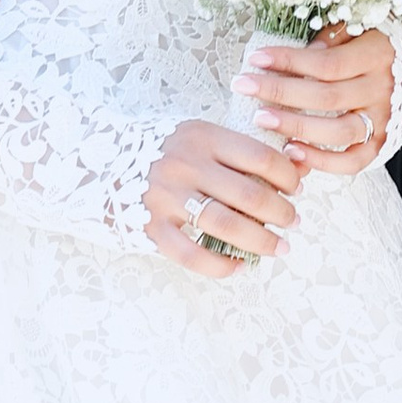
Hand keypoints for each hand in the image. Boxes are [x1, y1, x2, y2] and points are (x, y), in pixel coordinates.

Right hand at [146, 118, 308, 277]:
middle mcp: (185, 165)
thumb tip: (300, 164)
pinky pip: (192, 255)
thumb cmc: (165, 149)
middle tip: (294, 223)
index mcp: (203, 137)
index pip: (261, 157)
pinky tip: (239, 267)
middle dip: (282, 214)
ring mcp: (166, 197)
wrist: (101, 160)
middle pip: (250, 195)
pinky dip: (221, 266)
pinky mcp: (151, 227)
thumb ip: (242, 148)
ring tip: (279, 247)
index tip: (297, 189)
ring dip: (262, 241)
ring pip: (227, 227)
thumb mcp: (201, 136)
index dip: (288, 178)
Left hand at [236, 25, 395, 175]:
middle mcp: (383, 90)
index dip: (290, 61)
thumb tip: (304, 54)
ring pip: (338, 132)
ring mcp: (384, 120)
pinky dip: (323, 162)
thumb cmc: (375, 40)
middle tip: (244, 87)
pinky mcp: (381, 143)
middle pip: (326, 97)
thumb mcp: (358, 26)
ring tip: (261, 119)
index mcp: (377, 55)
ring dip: (297, 127)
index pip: (327, 63)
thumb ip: (332, 38)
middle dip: (280, 92)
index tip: (256, 58)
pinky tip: (291, 152)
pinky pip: (353, 161)